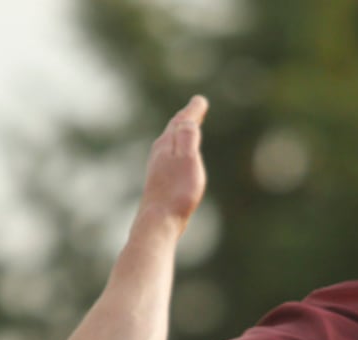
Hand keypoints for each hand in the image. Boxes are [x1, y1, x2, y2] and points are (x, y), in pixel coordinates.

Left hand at [140, 95, 208, 231]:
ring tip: (186, 129)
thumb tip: (188, 119)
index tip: (200, 100)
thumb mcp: (187, 160)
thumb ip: (188, 137)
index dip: (192, 111)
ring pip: (169, 143)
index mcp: (166, 145)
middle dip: (184, 119)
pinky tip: (177, 160)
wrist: (158, 222)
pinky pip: (169, 158)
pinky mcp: (159, 182)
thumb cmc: (176, 192)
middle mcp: (159, 153)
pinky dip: (176, 150)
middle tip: (194, 109)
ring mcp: (157, 168)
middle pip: (173, 130)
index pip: (181, 121)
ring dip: (178, 134)